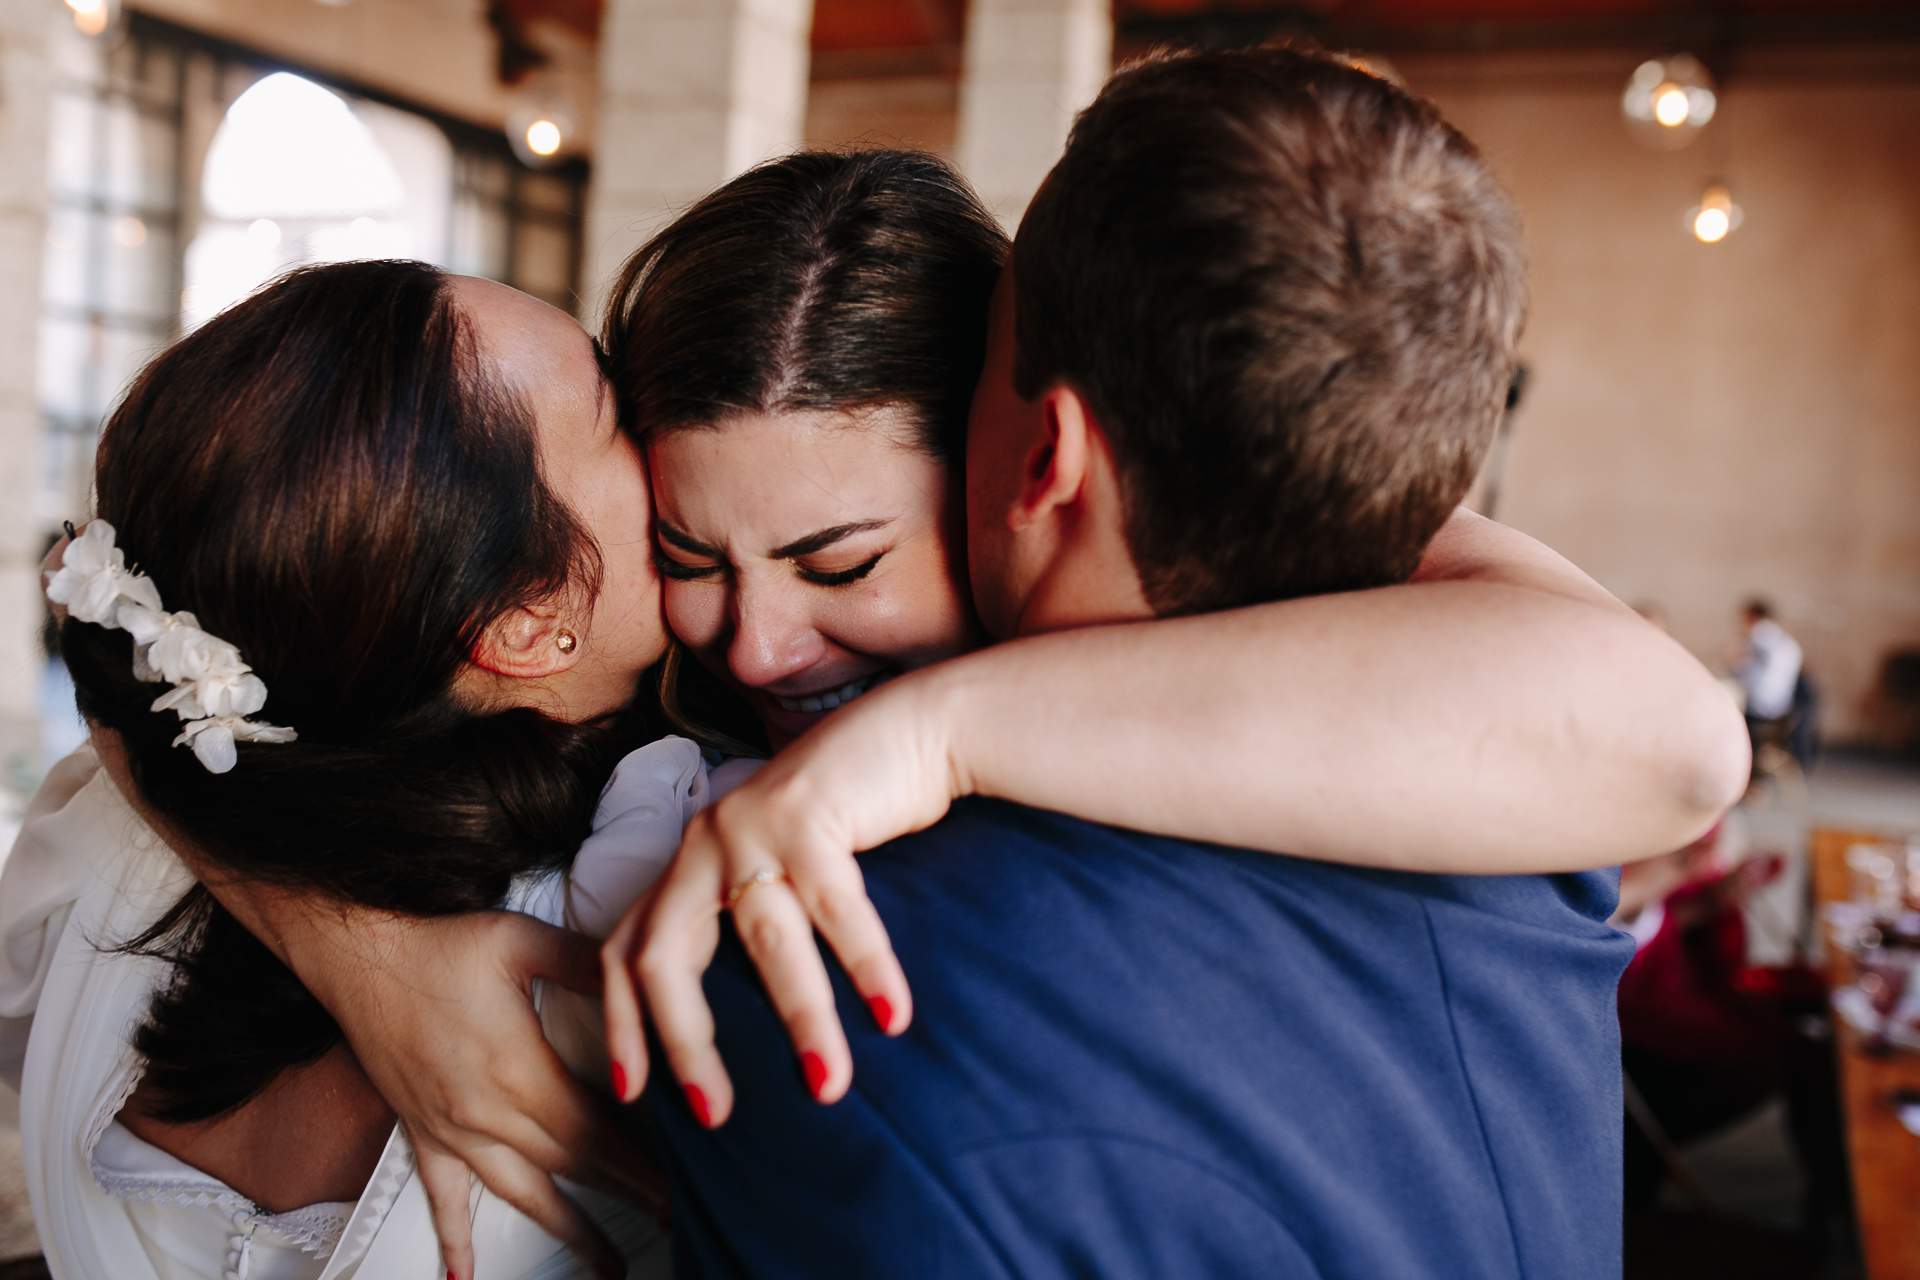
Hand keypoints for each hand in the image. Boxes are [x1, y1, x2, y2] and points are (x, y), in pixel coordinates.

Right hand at [274, 907, 647, 1279]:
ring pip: (520, 1193)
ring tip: (606, 1264)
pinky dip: (456, 1239)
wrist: (357, 953)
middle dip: (624, 1194)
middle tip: (669, 1218)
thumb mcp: (524, 940)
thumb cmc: (437, 943)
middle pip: (569, 1164)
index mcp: (516, 1069)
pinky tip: (465, 1277)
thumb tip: (644, 977)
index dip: (639, 1162)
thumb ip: (588, 963)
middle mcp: (482, 1112)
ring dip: (568, 1228)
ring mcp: (450, 1128)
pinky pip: (442, 1196)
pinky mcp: (421, 1129)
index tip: (675, 1185)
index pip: (594, 1130)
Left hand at [602, 673, 956, 1124]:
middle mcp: (705, 841)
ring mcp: (752, 823)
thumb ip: (756, 920)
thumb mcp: (785, 869)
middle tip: (715, 1114)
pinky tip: (892, 1015)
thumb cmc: (856, 816)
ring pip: (767, 941)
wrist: (913, 731)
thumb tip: (756, 1027)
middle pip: (665, 955)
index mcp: (691, 860)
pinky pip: (836, 909)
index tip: (632, 1090)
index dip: (622, 1022)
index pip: (626, 948)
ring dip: (802, 1020)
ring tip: (830, 1086)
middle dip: (685, 1042)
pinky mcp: (808, 813)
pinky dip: (867, 966)